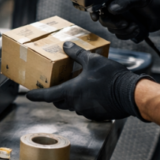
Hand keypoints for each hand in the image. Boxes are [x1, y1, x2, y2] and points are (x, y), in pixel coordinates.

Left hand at [26, 42, 149, 120]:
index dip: (36, 95)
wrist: (131, 94)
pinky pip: (84, 108)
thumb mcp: (92, 61)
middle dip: (54, 95)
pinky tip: (91, 92)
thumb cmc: (111, 77)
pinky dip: (84, 101)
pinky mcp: (96, 114)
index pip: (47, 95)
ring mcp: (86, 111)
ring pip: (72, 105)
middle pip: (58, 101)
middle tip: (54, 86)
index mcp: (71, 92)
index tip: (28, 95)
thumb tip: (66, 45)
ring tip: (76, 85)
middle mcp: (76, 104)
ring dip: (71, 97)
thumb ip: (77, 53)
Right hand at [92, 0, 159, 40]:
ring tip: (135, 27)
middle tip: (124, 24)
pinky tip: (137, 30)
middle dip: (112, 24)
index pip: (98, 1)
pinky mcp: (124, 27)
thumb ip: (127, 1)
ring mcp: (119, 16)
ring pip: (110, 28)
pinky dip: (127, 35)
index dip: (94, 9)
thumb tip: (111, 9)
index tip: (96, 16)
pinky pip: (119, 34)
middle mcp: (114, 5)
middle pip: (103, 18)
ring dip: (122, 30)